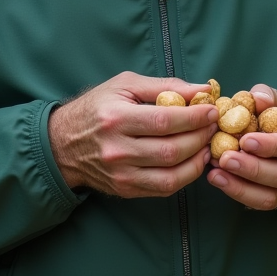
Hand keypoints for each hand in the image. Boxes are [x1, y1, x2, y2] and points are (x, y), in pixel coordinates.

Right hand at [49, 71, 217, 197]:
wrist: (62, 144)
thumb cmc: (97, 107)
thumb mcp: (125, 85)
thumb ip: (165, 86)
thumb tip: (203, 89)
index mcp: (116, 119)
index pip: (165, 121)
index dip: (195, 118)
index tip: (212, 111)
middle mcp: (117, 150)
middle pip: (171, 150)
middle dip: (200, 137)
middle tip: (214, 126)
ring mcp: (121, 174)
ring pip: (171, 175)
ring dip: (198, 160)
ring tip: (207, 144)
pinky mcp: (125, 189)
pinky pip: (164, 189)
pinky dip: (185, 176)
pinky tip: (193, 160)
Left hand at [206, 84, 276, 209]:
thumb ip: (269, 96)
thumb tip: (256, 99)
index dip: (271, 145)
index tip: (244, 141)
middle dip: (252, 169)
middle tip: (224, 159)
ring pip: (274, 195)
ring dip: (242, 187)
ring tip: (216, 174)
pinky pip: (264, 203)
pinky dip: (241, 194)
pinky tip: (221, 181)